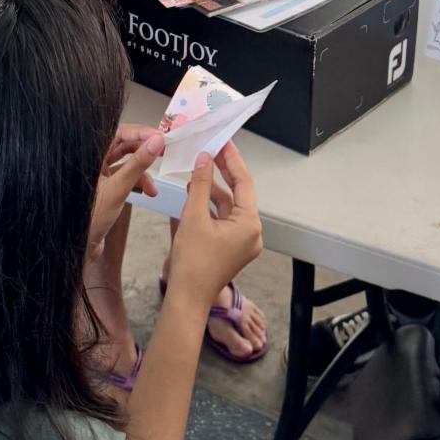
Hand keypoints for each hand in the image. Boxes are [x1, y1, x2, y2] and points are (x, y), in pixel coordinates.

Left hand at [88, 128, 162, 260]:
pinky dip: (138, 181)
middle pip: (122, 144)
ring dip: (143, 169)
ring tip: (156, 179)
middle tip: (165, 150)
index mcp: (90, 155)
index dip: (140, 132)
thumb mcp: (117, 189)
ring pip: (125, 161)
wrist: (77, 248)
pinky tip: (149, 192)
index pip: (118, 132)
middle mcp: (93, 160)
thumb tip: (156, 142)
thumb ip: (138, 165)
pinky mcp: (104, 186)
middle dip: (144, 148)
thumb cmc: (89, 218)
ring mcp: (98, 173)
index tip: (160, 136)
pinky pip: (124, 176)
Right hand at [169, 144, 262, 307]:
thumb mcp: (193, 217)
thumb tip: (204, 159)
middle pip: (239, 193)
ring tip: (199, 168)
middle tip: (213, 148)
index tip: (223, 141)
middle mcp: (252, 232)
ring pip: (230, 206)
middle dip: (224, 171)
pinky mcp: (232, 247)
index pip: (243, 183)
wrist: (187, 298)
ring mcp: (243, 241)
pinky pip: (225, 219)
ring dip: (214, 188)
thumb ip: (200, 184)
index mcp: (249, 225)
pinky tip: (197, 192)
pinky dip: (212, 205)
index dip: (232, 160)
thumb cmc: (191, 263)